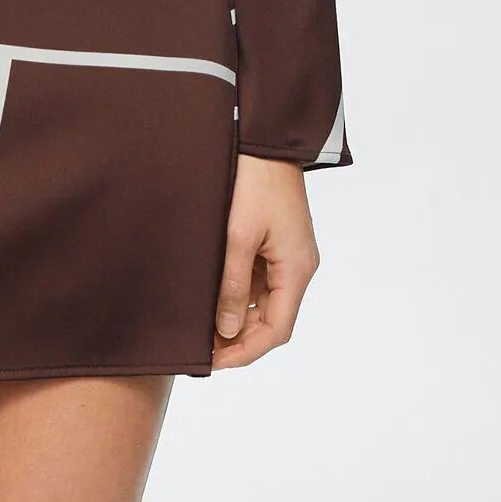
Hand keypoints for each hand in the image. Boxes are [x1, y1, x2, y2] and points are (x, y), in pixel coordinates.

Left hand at [212, 153, 319, 368]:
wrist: (264, 140)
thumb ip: (231, 285)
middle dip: (240, 339)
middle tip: (203, 348)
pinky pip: (259, 279)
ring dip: (237, 317)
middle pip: (272, 319)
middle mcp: (298, 266)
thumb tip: (226, 330)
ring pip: (264, 301)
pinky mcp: (276, 242)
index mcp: (297, 268)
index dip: (247, 351)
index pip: (277, 329)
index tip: (215, 362)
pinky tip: (212, 297)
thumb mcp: (237, 236)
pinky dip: (238, 294)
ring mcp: (288, 254)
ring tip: (202, 327)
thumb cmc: (254, 182)